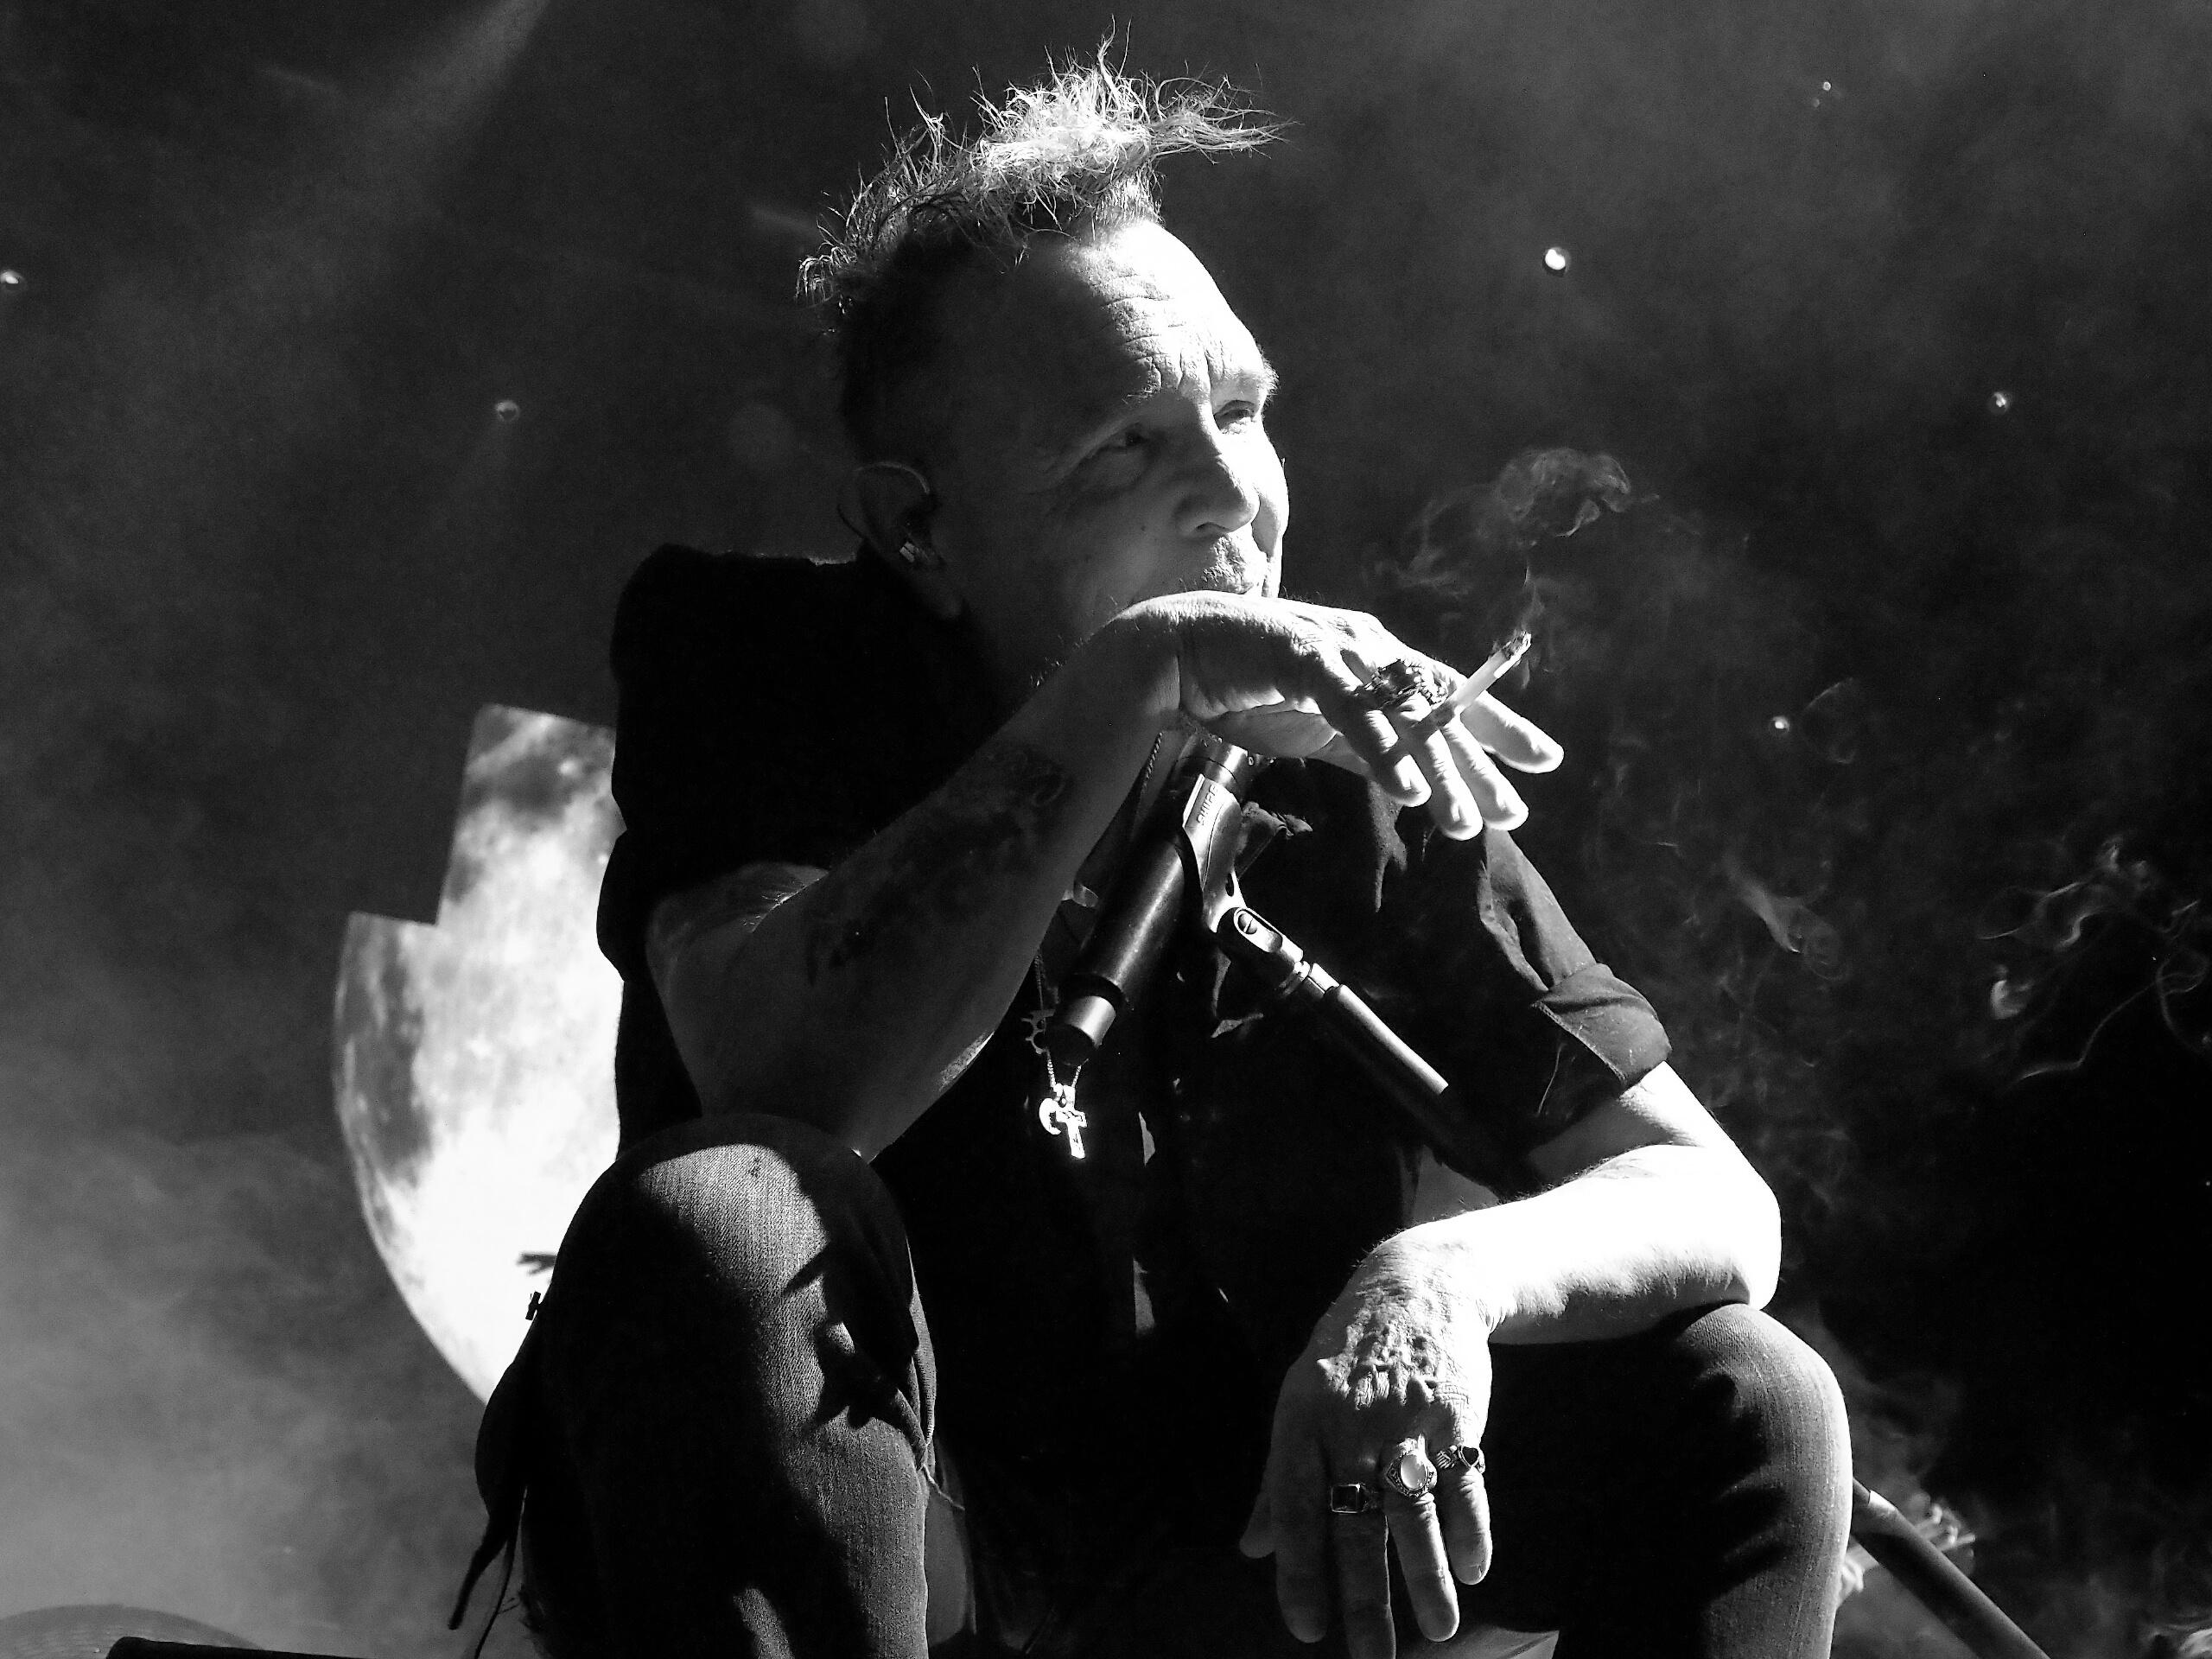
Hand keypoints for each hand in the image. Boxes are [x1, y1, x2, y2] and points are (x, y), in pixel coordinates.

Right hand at [1116, 592, 1559, 836]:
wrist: (1173, 657)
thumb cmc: (1247, 688)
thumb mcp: (1321, 729)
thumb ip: (1367, 749)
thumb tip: (1415, 783)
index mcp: (1379, 662)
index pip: (1452, 696)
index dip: (1499, 726)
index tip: (1543, 762)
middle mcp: (1371, 648)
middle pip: (1440, 709)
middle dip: (1479, 763)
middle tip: (1511, 812)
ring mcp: (1340, 648)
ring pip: (1404, 713)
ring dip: (1437, 770)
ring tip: (1463, 821)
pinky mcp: (1304, 655)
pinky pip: (1353, 709)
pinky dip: (1381, 748)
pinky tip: (1407, 790)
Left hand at [1238, 1235, 1497, 1656]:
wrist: (1418, 1284)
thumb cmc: (1345, 1355)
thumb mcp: (1297, 1401)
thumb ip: (1275, 1481)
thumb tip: (1249, 1550)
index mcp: (1300, 1418)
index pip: (1294, 1503)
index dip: (1299, 1567)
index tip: (1305, 1626)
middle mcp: (1351, 1422)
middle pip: (1357, 1523)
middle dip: (1365, 1598)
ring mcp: (1407, 1418)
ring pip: (1416, 1513)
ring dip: (1427, 1578)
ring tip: (1439, 1632)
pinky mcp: (1457, 1415)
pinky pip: (1465, 1483)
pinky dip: (1472, 1529)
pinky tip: (1474, 1571)